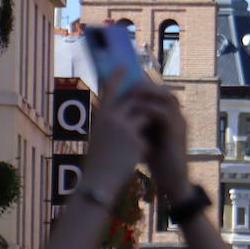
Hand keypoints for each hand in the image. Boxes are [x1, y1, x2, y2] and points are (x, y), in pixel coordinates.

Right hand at [79, 71, 150, 193]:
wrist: (98, 182)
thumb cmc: (97, 161)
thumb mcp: (99, 136)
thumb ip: (110, 121)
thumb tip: (125, 108)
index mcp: (100, 115)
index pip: (109, 89)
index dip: (117, 76)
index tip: (124, 66)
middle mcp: (111, 118)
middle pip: (132, 100)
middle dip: (143, 101)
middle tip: (152, 99)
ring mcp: (124, 128)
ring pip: (144, 115)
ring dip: (147, 123)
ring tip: (147, 131)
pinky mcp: (136, 140)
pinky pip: (147, 135)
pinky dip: (146, 144)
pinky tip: (140, 157)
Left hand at [121, 83, 190, 202]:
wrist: (172, 182)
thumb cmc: (157, 160)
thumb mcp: (145, 136)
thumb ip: (136, 122)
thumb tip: (116, 110)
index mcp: (170, 115)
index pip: (158, 91)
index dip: (143, 84)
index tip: (124, 82)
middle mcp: (178, 115)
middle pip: (163, 89)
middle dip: (144, 85)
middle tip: (126, 84)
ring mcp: (180, 123)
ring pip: (166, 96)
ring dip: (147, 93)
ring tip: (129, 93)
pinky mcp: (177, 133)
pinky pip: (164, 113)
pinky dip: (149, 108)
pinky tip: (135, 109)